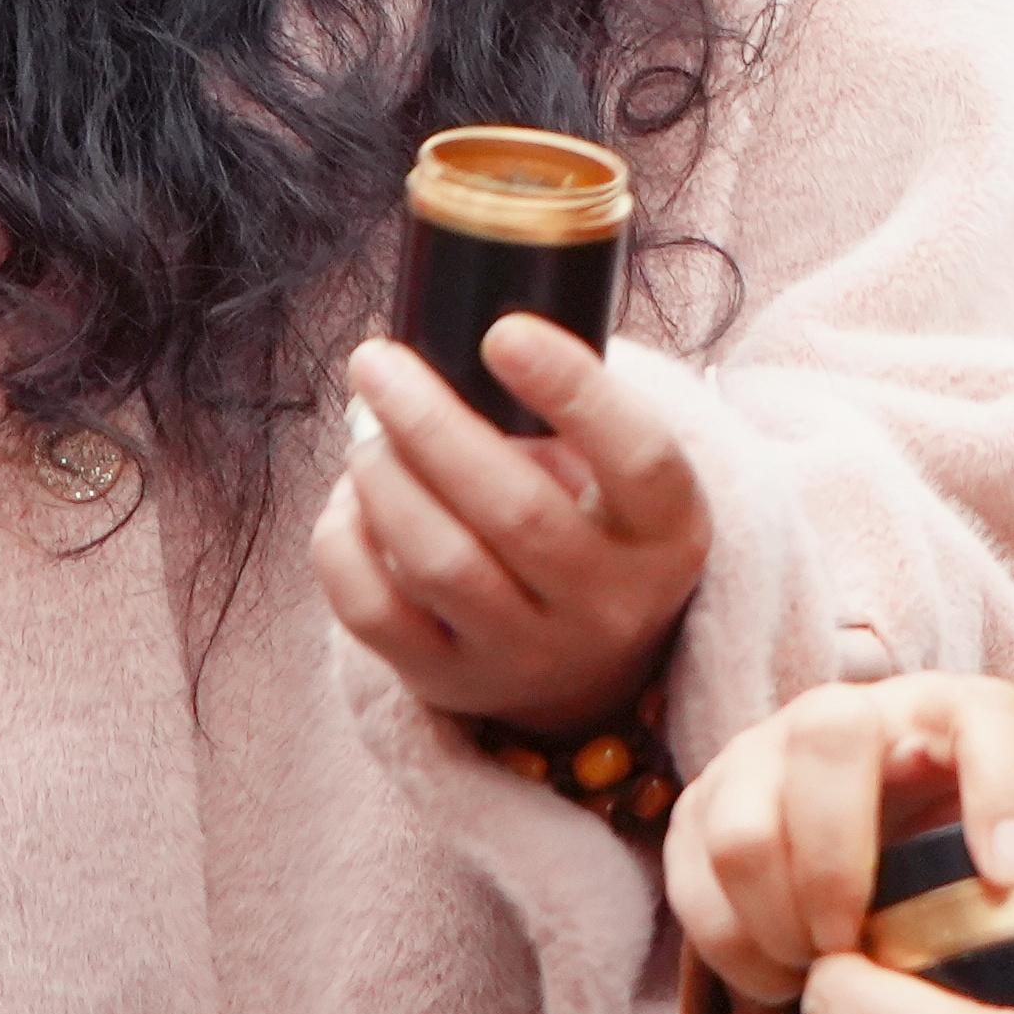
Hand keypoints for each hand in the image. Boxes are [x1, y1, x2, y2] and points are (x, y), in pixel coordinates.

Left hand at [311, 320, 708, 732]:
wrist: (589, 667)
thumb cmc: (592, 523)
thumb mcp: (620, 476)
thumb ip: (565, 412)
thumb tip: (449, 340)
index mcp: (668, 533)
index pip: (637, 458)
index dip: (572, 390)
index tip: (501, 330)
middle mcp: (610, 604)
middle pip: (515, 510)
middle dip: (429, 422)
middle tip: (376, 361)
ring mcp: (532, 655)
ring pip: (440, 562)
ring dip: (383, 477)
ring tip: (365, 429)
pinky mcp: (453, 683)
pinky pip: (375, 613)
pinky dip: (344, 543)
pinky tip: (350, 498)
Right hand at [671, 670, 1013, 1005]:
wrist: (886, 851)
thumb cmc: (976, 848)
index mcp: (952, 710)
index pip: (983, 716)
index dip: (998, 788)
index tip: (1003, 881)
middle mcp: (851, 713)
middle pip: (826, 739)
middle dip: (840, 863)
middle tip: (862, 947)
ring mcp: (764, 753)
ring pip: (743, 823)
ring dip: (779, 919)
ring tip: (825, 969)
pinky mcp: (704, 805)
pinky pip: (692, 878)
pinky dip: (735, 946)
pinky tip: (784, 976)